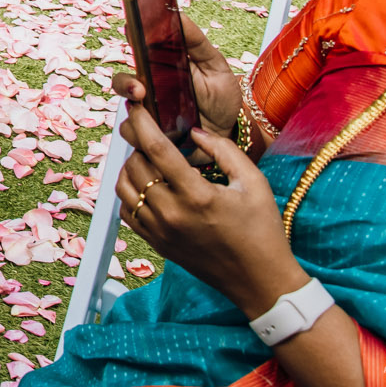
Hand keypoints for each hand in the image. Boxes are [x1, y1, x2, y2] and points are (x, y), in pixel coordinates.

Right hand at [112, 13, 244, 144]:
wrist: (229, 135)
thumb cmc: (221, 98)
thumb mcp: (215, 65)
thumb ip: (197, 41)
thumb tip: (177, 14)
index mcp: (160, 67)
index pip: (137, 50)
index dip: (131, 41)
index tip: (132, 33)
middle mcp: (149, 90)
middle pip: (121, 82)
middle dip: (125, 85)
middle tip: (139, 90)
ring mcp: (148, 114)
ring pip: (126, 114)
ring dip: (136, 118)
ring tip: (154, 121)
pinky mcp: (151, 137)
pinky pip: (136, 138)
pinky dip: (145, 139)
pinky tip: (165, 139)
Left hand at [114, 104, 304, 317]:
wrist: (260, 281)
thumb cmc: (262, 229)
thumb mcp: (253, 182)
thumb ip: (223, 150)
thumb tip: (193, 131)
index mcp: (197, 196)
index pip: (156, 149)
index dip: (141, 122)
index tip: (134, 105)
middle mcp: (172, 214)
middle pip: (136, 166)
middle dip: (138, 144)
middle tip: (150, 135)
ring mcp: (161, 232)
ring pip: (124, 189)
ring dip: (130, 168)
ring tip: (147, 159)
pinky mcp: (157, 245)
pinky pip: (126, 212)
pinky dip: (129, 194)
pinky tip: (146, 187)